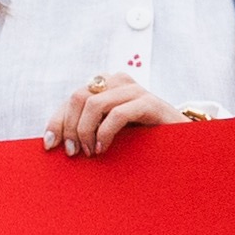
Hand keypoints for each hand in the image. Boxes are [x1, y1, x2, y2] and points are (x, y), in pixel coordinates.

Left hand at [41, 72, 189, 157]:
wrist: (184, 144)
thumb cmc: (144, 141)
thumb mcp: (111, 133)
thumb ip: (89, 127)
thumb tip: (55, 140)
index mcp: (107, 86)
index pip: (72, 99)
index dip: (57, 121)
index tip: (50, 144)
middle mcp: (119, 82)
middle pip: (78, 97)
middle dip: (70, 127)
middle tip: (73, 152)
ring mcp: (136, 90)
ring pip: (93, 103)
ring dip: (85, 131)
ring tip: (90, 152)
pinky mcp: (150, 102)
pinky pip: (117, 114)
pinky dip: (104, 133)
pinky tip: (103, 148)